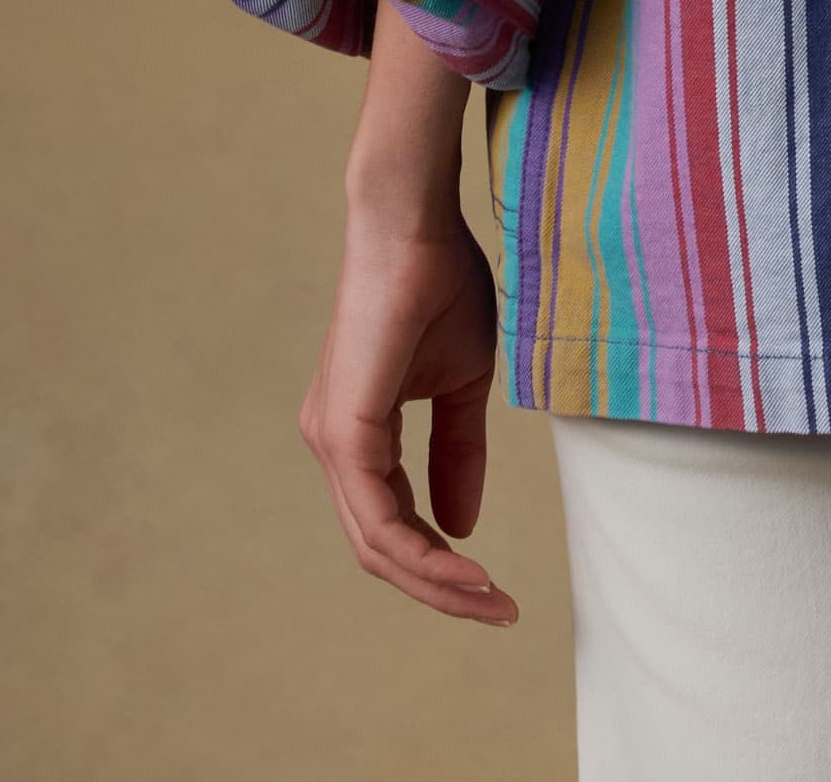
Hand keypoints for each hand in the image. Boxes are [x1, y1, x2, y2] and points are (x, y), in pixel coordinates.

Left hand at [300, 4, 518, 625]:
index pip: (392, 524)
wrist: (413, 220)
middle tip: (499, 610)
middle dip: (441, 590)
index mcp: (357, 433)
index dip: (442, 566)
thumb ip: (458, 453)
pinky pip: (377, 517)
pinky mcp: (344, 429)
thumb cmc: (438, 282)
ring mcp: (331, 440)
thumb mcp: (465, 383)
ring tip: (490, 598)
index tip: (497, 591)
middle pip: (380, 550)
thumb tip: (462, 526)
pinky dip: (421, 552)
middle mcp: (333, 444)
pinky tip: (464, 565)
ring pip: (376, 546)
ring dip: (436, 581)